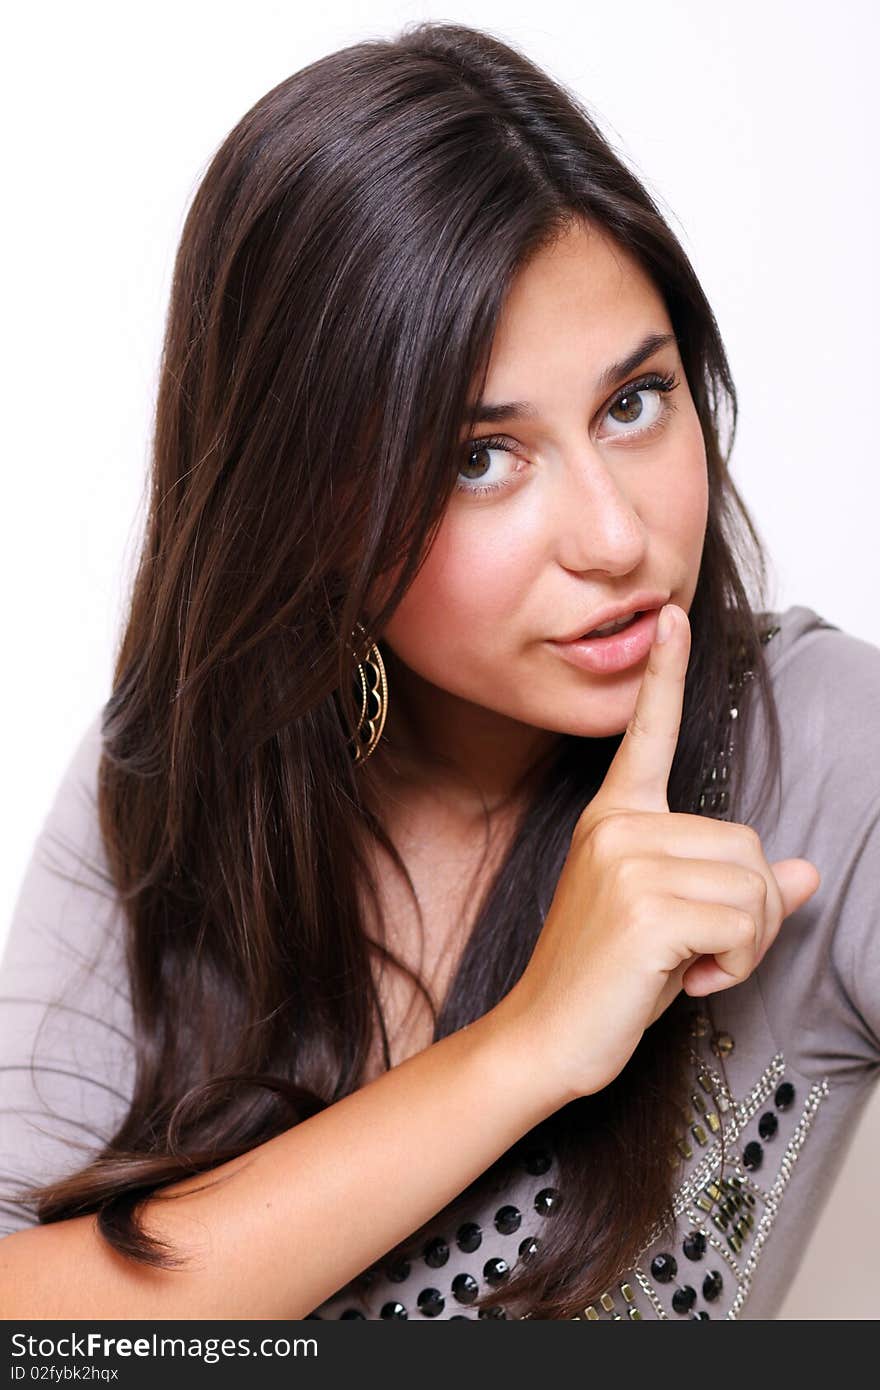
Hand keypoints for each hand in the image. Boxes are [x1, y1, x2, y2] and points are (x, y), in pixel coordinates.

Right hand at [500, 603, 820, 1105]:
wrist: (542, 1037)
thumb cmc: (603, 979)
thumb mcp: (672, 923)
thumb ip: (735, 890)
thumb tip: (805, 873)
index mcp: (615, 819)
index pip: (648, 736)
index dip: (665, 676)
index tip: (672, 617)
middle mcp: (618, 827)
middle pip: (750, 847)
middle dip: (750, 914)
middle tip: (696, 951)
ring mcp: (628, 863)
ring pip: (756, 887)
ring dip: (744, 944)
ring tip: (685, 965)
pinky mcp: (647, 908)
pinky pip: (744, 924)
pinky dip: (735, 964)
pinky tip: (684, 979)